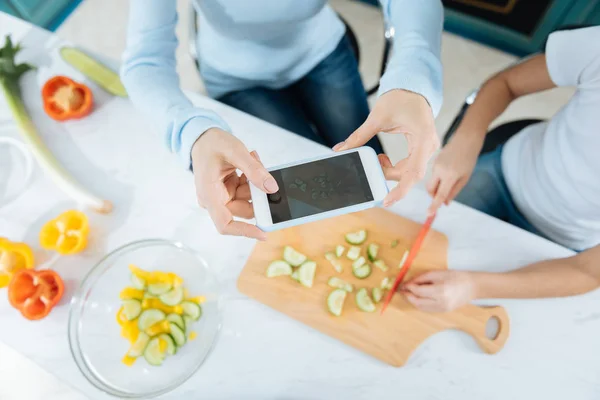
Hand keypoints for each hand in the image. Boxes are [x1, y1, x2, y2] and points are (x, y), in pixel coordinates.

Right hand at [191, 128, 278, 239]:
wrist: (203, 137)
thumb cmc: (212, 143)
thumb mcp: (235, 152)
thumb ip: (254, 170)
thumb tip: (271, 188)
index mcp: (210, 195)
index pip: (225, 224)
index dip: (244, 231)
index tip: (264, 233)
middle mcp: (214, 200)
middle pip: (244, 210)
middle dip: (257, 194)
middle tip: (262, 173)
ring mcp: (222, 196)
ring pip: (248, 200)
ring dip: (256, 183)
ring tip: (254, 161)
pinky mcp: (229, 191)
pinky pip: (247, 192)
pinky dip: (252, 180)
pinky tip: (251, 163)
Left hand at [333, 90, 438, 205]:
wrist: (413, 88)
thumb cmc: (400, 98)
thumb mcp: (377, 117)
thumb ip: (359, 136)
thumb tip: (340, 149)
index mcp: (423, 138)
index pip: (414, 172)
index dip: (401, 190)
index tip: (387, 200)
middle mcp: (429, 146)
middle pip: (410, 175)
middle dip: (388, 176)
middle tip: (371, 169)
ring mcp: (427, 149)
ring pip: (408, 172)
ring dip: (390, 171)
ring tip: (377, 159)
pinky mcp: (422, 149)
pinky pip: (409, 166)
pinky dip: (394, 167)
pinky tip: (383, 159)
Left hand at [401, 270, 474, 311]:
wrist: (472, 286)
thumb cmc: (455, 276)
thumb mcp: (437, 273)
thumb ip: (421, 278)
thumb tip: (408, 283)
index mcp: (441, 291)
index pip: (419, 291)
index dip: (409, 288)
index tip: (403, 284)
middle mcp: (441, 302)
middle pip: (418, 302)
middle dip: (408, 296)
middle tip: (402, 290)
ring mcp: (443, 309)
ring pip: (421, 308)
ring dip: (413, 301)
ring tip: (408, 294)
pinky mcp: (443, 312)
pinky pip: (427, 309)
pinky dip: (420, 304)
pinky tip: (417, 298)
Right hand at [427, 130, 483, 214]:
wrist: (466, 140)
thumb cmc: (469, 159)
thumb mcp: (465, 178)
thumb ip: (454, 191)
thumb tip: (445, 203)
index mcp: (449, 176)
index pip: (440, 195)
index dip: (434, 205)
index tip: (429, 214)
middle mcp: (439, 171)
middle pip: (430, 189)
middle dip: (434, 196)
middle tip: (443, 197)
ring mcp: (435, 165)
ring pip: (432, 182)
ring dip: (438, 186)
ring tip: (452, 178)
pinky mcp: (434, 161)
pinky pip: (434, 175)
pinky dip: (439, 178)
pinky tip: (450, 170)